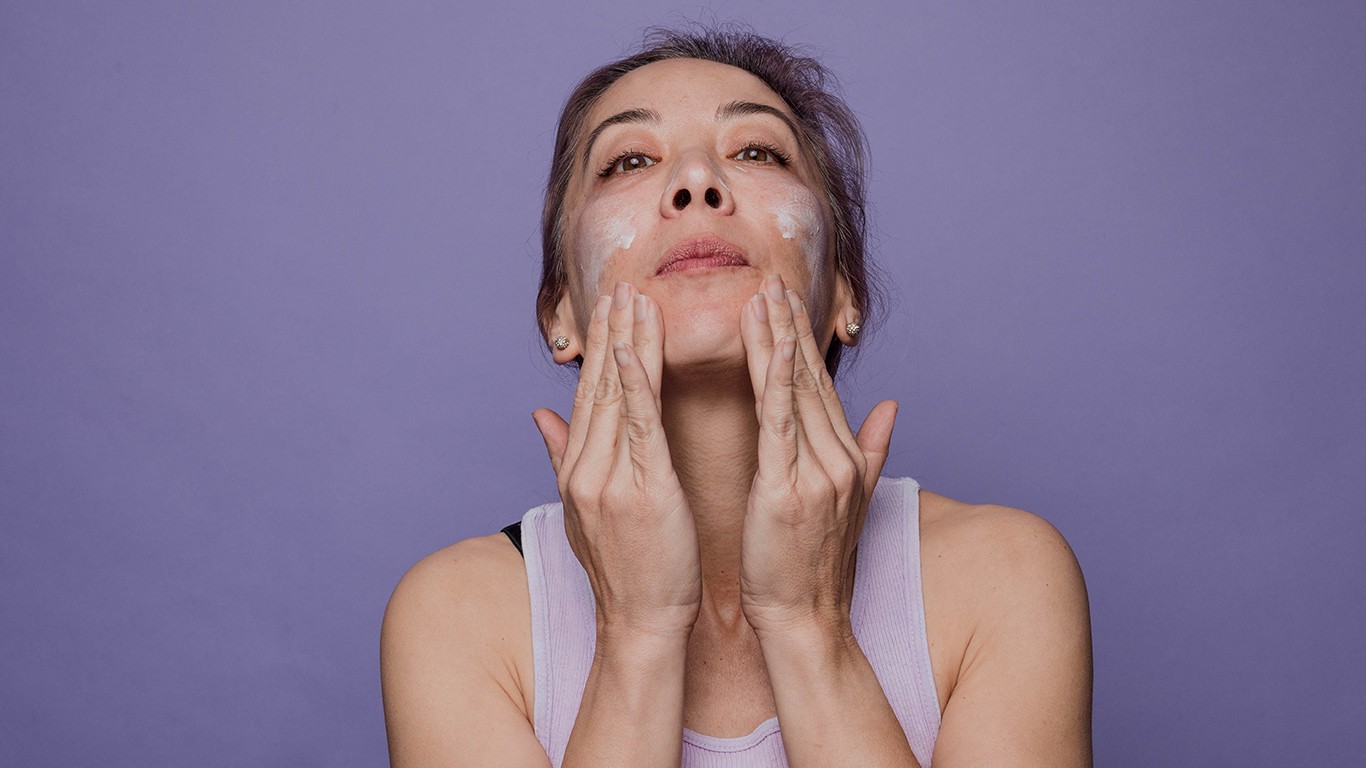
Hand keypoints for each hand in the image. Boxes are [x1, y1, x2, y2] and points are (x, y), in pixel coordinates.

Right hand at [533, 282, 702, 639]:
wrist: (641, 623)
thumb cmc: (628, 570)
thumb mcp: (586, 510)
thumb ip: (563, 456)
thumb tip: (540, 415)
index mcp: (578, 469)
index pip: (588, 395)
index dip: (598, 347)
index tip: (608, 304)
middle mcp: (586, 468)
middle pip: (599, 386)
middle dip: (610, 331)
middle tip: (622, 281)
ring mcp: (609, 479)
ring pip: (618, 395)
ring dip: (627, 341)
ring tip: (636, 296)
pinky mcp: (642, 491)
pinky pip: (640, 426)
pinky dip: (638, 383)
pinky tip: (639, 347)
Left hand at [737, 274, 897, 638]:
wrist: (805, 620)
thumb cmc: (811, 568)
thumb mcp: (848, 502)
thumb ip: (871, 449)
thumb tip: (892, 406)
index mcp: (844, 459)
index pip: (821, 387)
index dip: (803, 341)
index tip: (786, 301)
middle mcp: (837, 458)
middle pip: (810, 378)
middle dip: (790, 326)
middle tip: (771, 278)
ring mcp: (817, 472)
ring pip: (795, 390)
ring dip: (778, 337)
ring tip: (761, 295)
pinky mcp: (789, 488)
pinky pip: (777, 421)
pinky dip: (768, 377)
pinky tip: (761, 344)